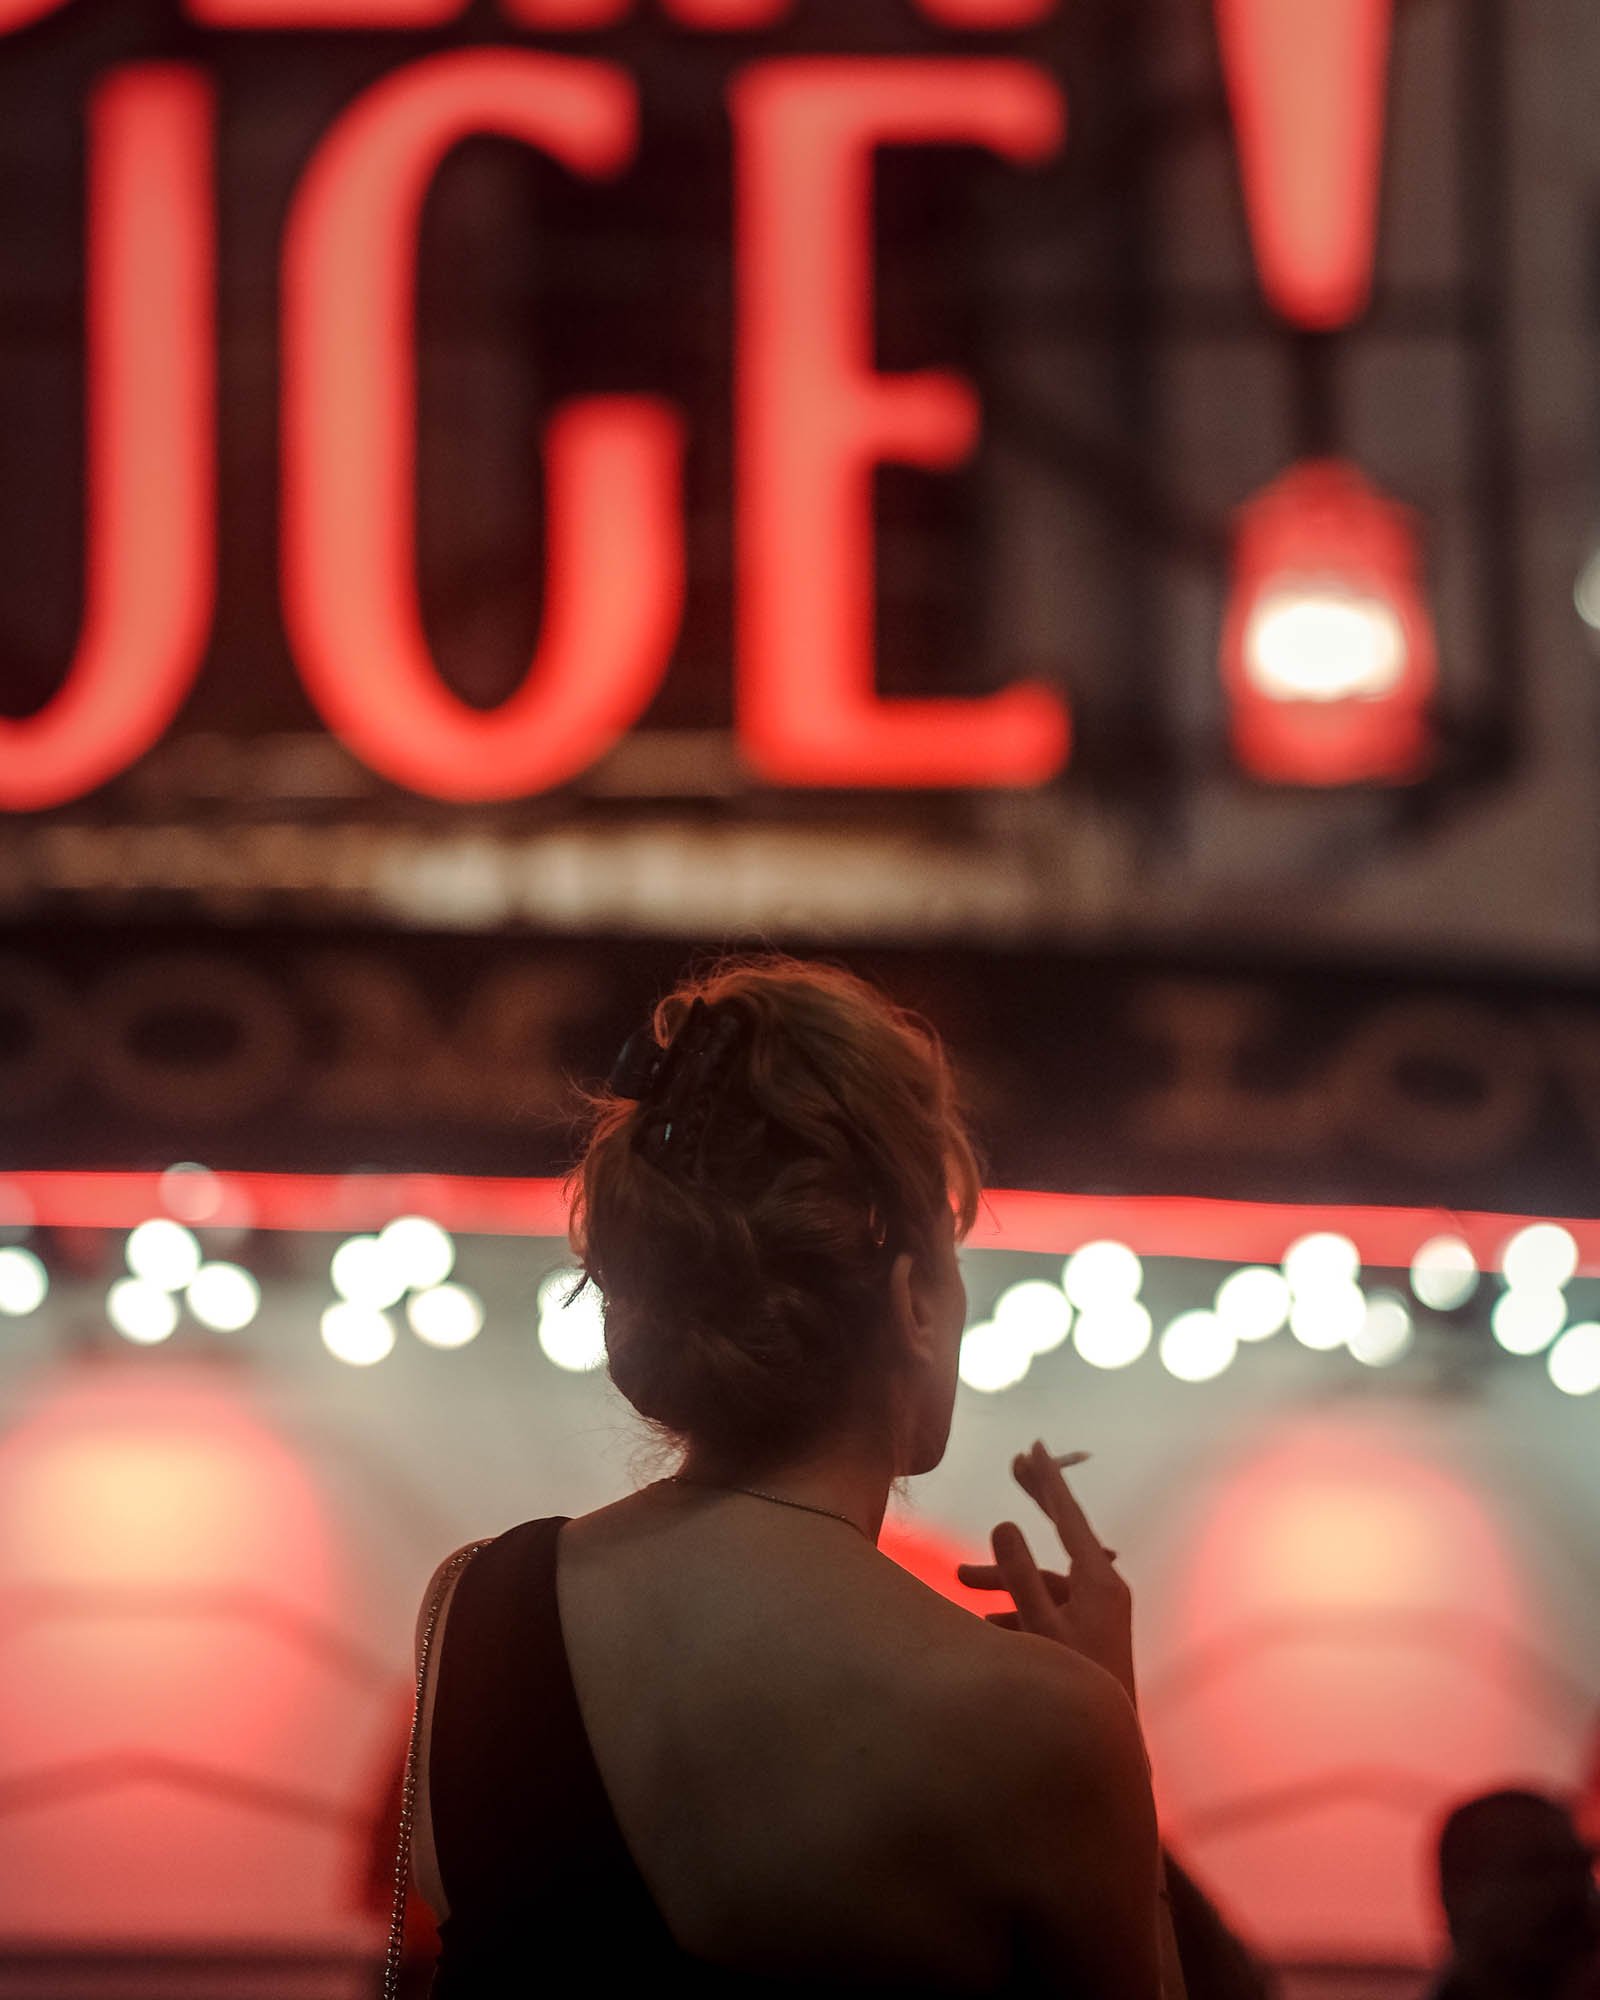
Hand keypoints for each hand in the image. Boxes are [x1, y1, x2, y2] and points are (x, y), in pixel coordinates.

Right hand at [956, 1439, 1136, 1706]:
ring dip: (1004, 1578)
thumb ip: (1019, 1577)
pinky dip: (1014, 1609)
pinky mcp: (1085, 1638)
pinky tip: (982, 1624)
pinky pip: (1045, 1608)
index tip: (1033, 1446)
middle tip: (1013, 1465)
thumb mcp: (1040, 1630)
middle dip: (1034, 1503)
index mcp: (1098, 1582)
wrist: (1109, 1753)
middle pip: (1061, 1533)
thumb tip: (1004, 1523)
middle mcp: (1103, 1592)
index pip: (1068, 1516)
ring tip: (959, 1581)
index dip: (1047, 1480)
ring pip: (1043, 1580)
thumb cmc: (1075, 1689)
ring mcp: (1096, 1615)